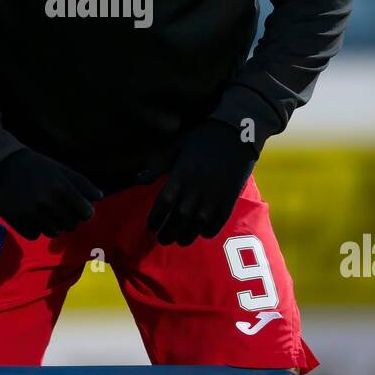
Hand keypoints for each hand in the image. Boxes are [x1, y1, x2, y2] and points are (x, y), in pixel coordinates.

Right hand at [0, 148, 103, 239]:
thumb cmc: (33, 165)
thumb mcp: (59, 169)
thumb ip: (81, 183)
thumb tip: (100, 196)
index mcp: (62, 189)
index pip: (86, 213)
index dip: (84, 210)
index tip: (79, 206)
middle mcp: (50, 205)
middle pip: (72, 225)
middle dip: (69, 218)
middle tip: (60, 207)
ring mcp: (34, 216)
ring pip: (55, 232)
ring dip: (53, 224)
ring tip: (45, 211)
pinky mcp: (19, 224)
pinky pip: (36, 234)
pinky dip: (35, 228)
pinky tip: (30, 214)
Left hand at [144, 119, 257, 246]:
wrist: (236, 134)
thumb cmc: (202, 139)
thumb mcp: (176, 147)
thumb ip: (157, 165)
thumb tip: (137, 180)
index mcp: (180, 176)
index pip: (163, 204)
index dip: (155, 219)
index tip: (151, 226)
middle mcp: (196, 189)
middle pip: (178, 219)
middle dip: (168, 233)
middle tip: (162, 239)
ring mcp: (214, 196)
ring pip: (197, 225)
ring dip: (187, 236)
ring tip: (180, 240)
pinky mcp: (229, 199)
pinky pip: (218, 223)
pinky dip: (209, 231)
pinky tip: (202, 232)